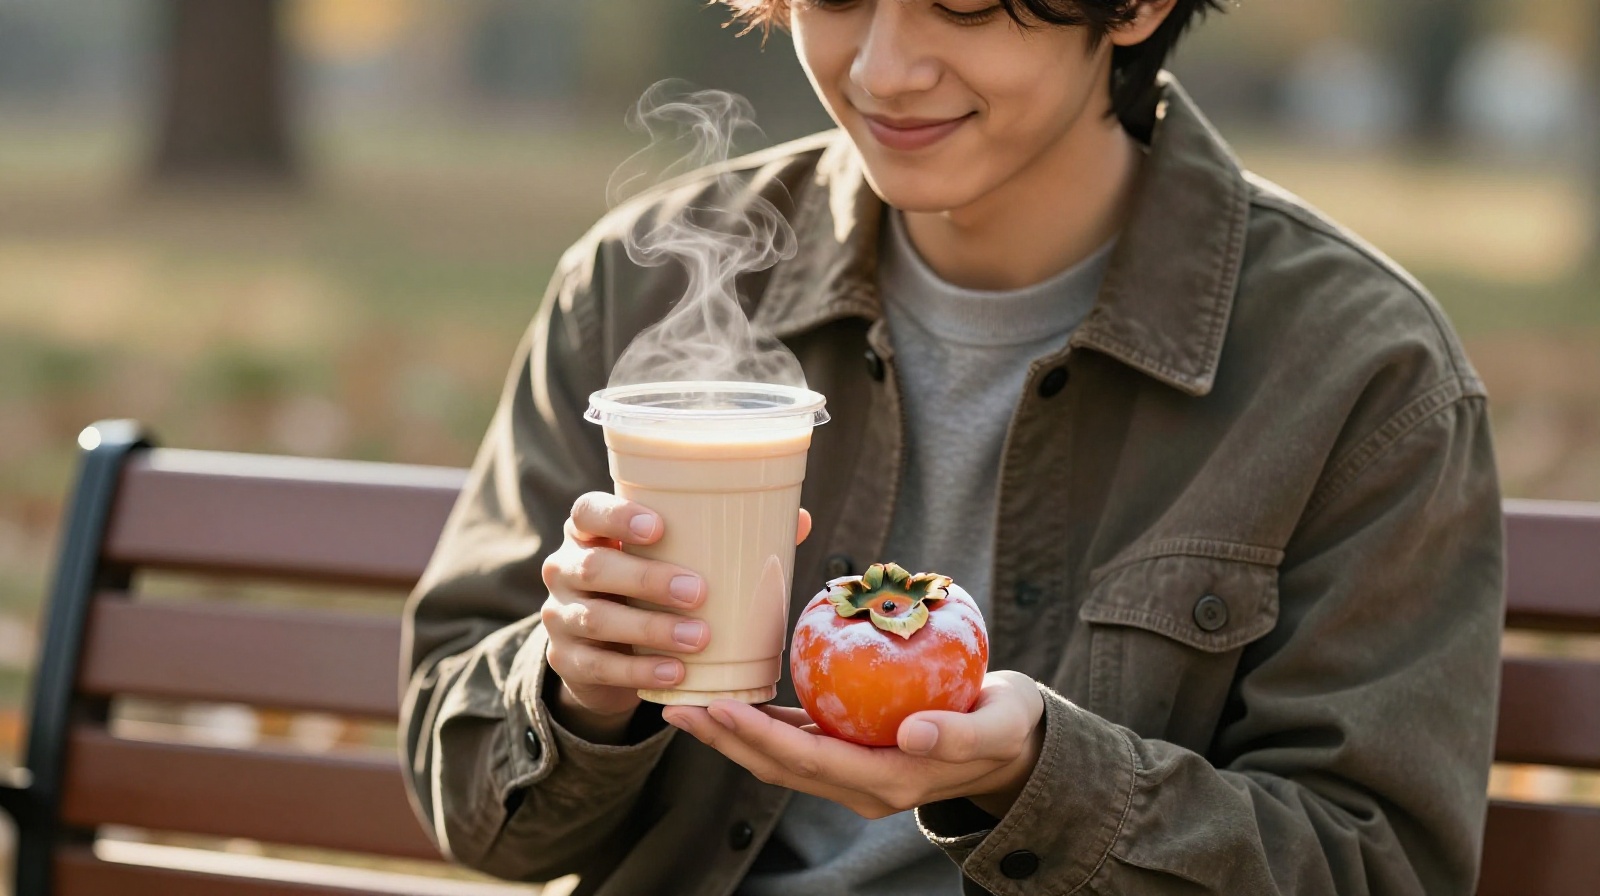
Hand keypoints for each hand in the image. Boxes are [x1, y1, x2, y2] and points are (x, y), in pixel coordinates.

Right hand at [540, 492, 811, 742]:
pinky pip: (597, 668)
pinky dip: (639, 671)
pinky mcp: (566, 661)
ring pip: (595, 620)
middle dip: (646, 579)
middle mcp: (565, 568)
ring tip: (700, 638)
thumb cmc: (652, 589)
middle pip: (593, 567)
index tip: (660, 527)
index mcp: (591, 532)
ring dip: (650, 629)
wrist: (608, 654)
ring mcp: (559, 617)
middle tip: (699, 591)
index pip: (588, 511)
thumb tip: (799, 519)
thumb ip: (729, 539)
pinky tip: (676, 674)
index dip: (617, 515)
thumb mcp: (676, 560)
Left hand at [662, 671, 1044, 818]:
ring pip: (779, 758)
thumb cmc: (1009, 727)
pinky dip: (762, 723)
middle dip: (725, 739)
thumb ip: (960, 734)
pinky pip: (797, 741)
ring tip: (687, 703)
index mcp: (888, 782)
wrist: (1016, 745)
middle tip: (677, 705)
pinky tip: (736, 695)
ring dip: (732, 735)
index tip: (720, 708)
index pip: (809, 762)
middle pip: (778, 766)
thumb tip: (915, 734)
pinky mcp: (852, 755)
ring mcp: (853, 774)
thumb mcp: (998, 726)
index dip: (760, 738)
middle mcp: (861, 786)